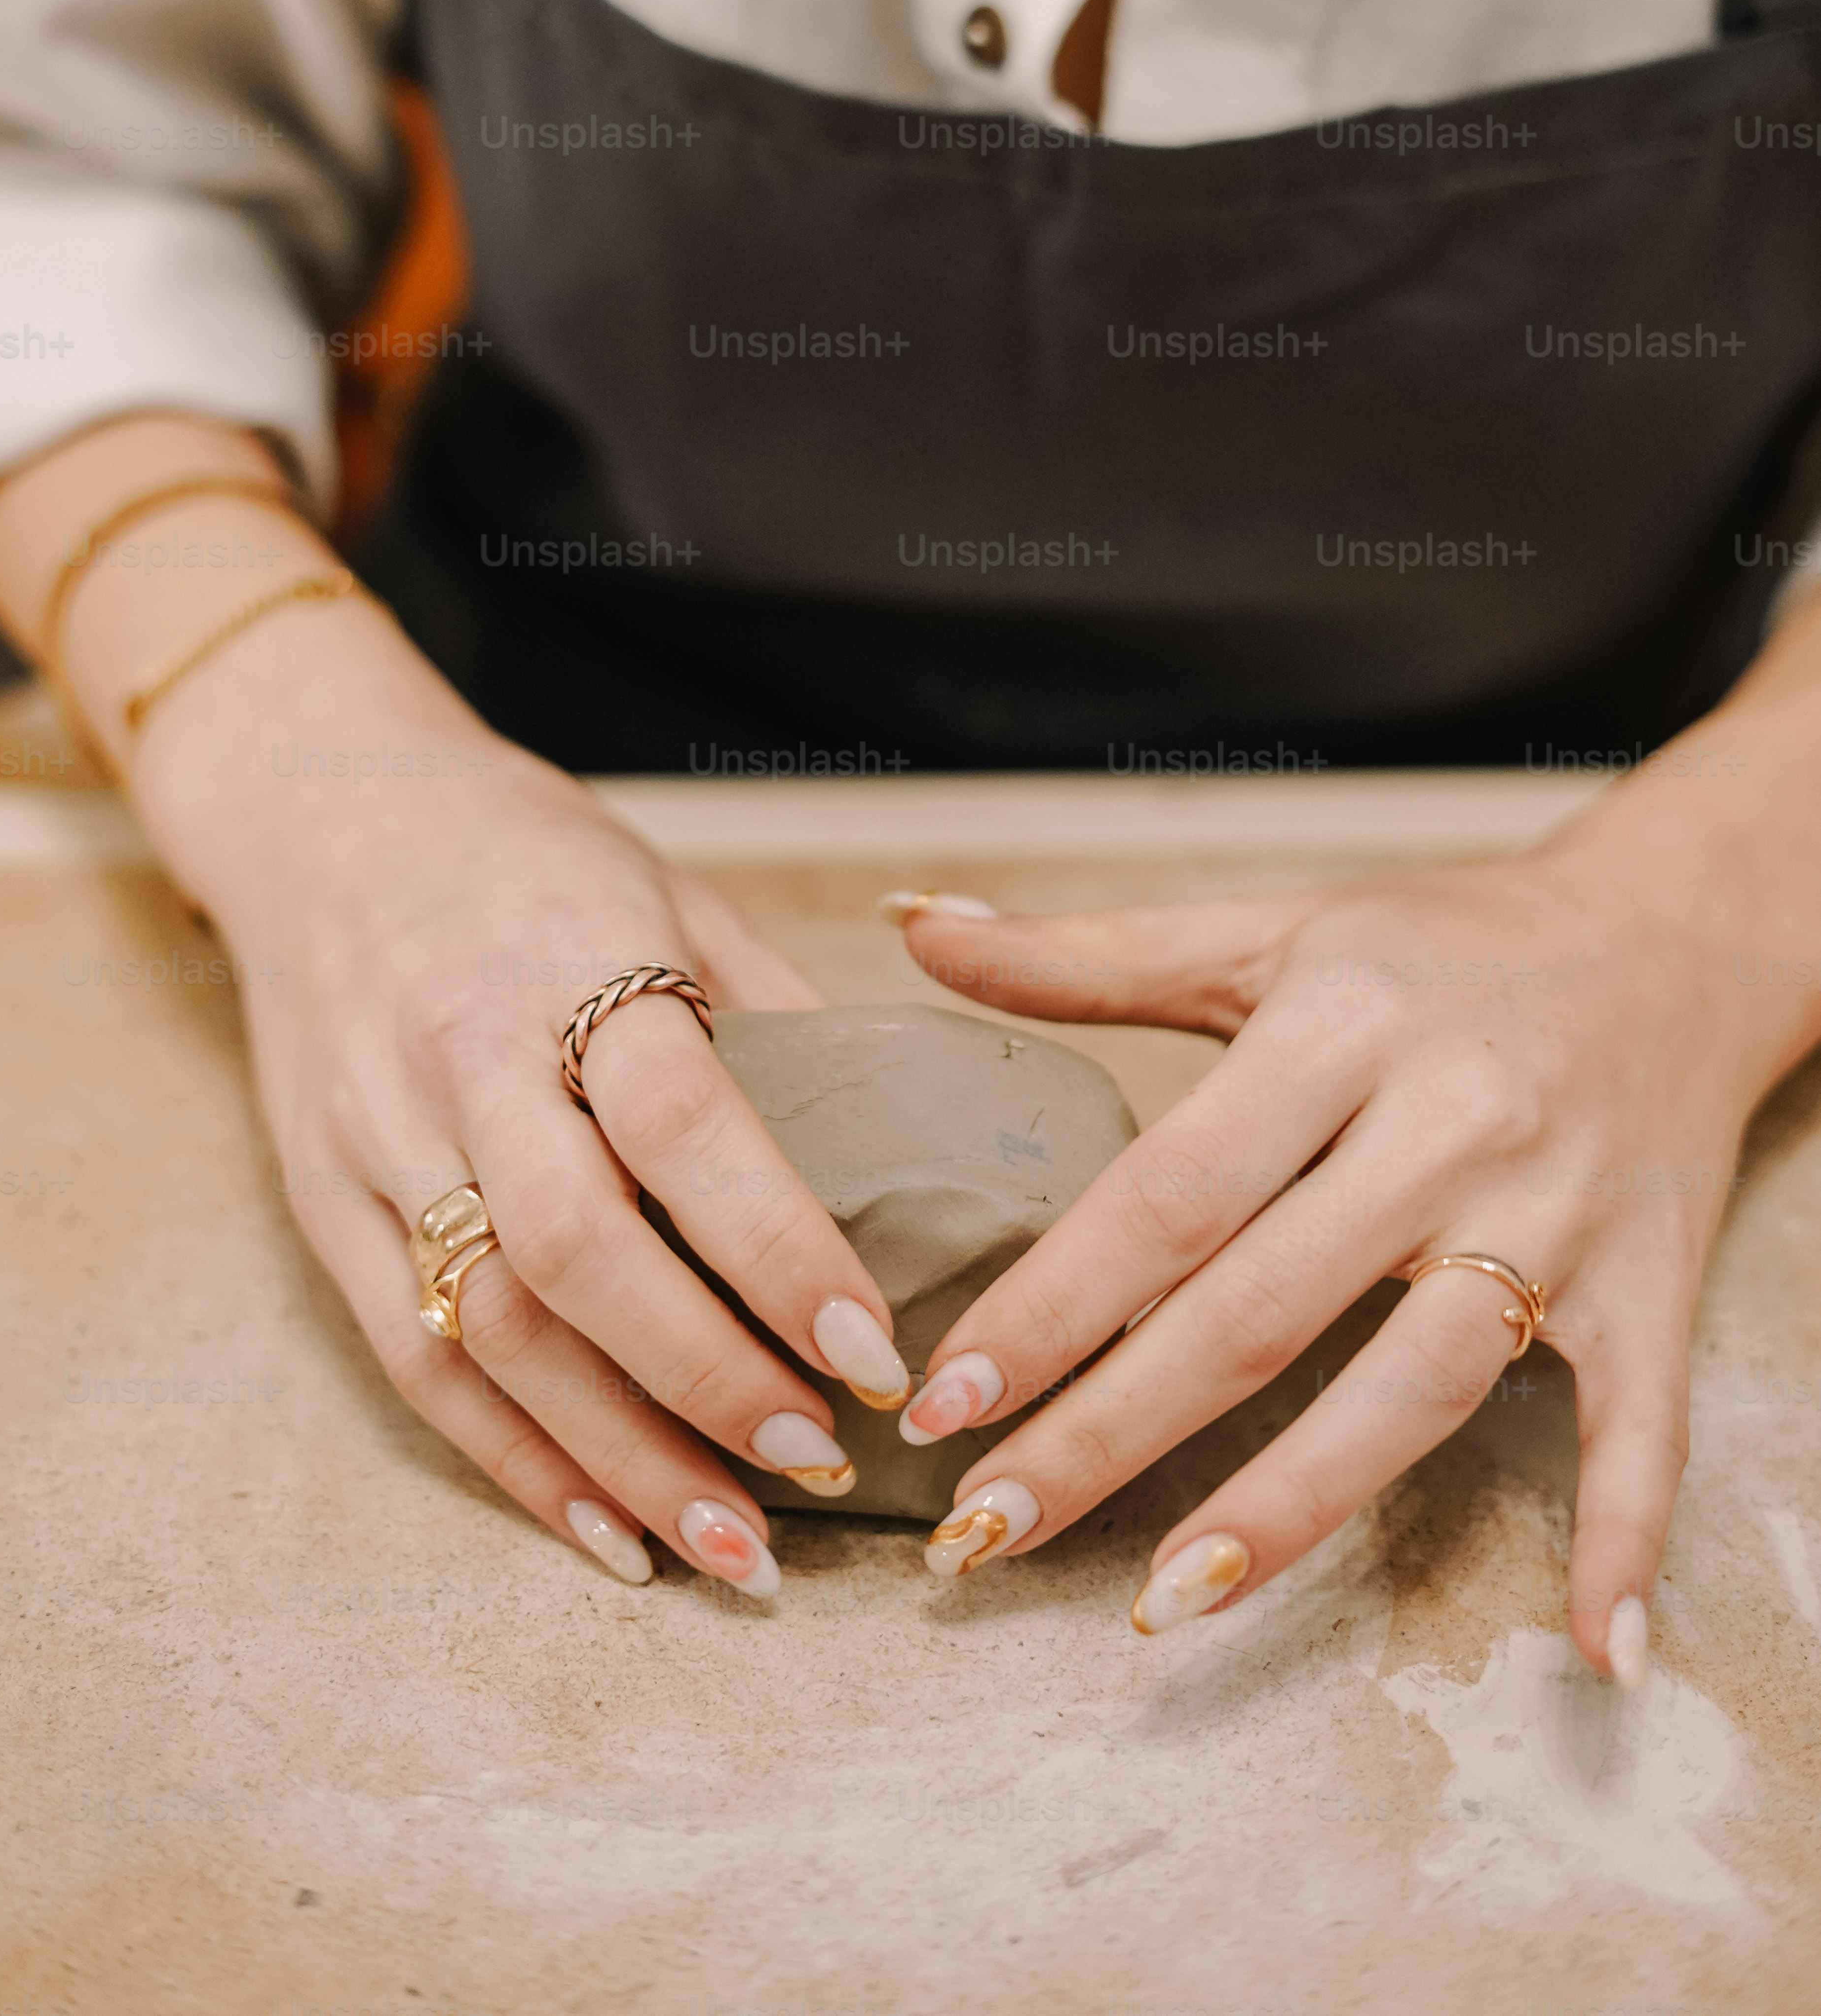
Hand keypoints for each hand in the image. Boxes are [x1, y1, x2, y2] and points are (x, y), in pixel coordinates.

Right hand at [132, 599, 911, 1598]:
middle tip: (821, 1458)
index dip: (776, 1246)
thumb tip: (916, 1149)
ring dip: (621, 1457)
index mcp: (573, 960)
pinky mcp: (322, 1201)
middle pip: (575, 1251)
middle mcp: (463, 1056)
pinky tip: (610, 1534)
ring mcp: (378, 1136)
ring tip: (739, 1548)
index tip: (873, 1349)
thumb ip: (776, 1014)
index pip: (677, 1123)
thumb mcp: (671, 892)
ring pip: (493, 1332)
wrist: (321, 812)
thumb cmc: (530, 856)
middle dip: (705, 1378)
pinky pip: (415, 1359)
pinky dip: (516, 1463)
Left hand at [889, 742, 1819, 1674]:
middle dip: (1110, 1433)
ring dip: (1294, 1506)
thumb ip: (1085, 951)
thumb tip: (913, 925)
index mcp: (1340, 1024)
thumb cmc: (1432, 945)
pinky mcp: (1651, 1281)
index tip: (942, 1398)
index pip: (1169, 1192)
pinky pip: (1642, 1427)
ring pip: (1415, 1381)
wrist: (1664, 935)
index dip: (1049, 1302)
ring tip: (1168, 1601)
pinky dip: (1626, 1538)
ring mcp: (1557, 1211)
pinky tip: (1589, 1651)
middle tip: (985, 1531)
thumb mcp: (1264, 931)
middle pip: (1260, 1309)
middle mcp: (1449, 1120)